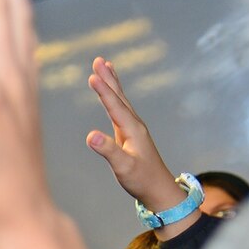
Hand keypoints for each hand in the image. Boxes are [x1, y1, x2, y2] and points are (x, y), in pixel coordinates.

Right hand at [84, 57, 182, 213]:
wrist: (158, 189)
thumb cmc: (141, 179)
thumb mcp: (123, 167)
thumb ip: (107, 151)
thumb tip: (90, 136)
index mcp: (132, 129)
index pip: (114, 106)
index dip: (103, 91)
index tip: (92, 76)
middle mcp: (134, 124)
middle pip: (119, 96)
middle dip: (108, 78)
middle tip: (98, 60)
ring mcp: (133, 128)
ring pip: (121, 100)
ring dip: (112, 83)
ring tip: (105, 67)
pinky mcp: (130, 134)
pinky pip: (120, 109)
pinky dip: (114, 97)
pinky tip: (111, 96)